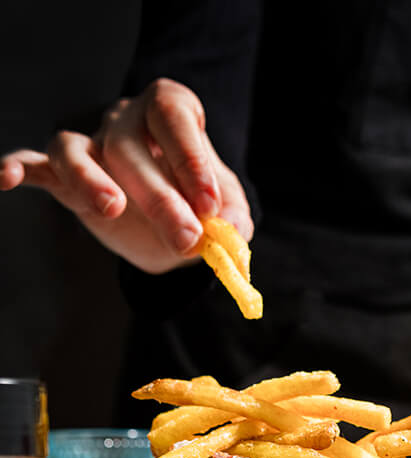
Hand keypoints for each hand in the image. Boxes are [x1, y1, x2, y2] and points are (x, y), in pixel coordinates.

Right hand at [0, 78, 252, 273]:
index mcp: (169, 113)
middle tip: (186, 237)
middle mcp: (125, 121)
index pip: (173, 117)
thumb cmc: (203, 208)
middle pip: (127, 146)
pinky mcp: (65, 178)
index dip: (191, 158)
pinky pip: (37, 164)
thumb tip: (229, 232)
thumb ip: (233, 220)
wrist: (178, 230)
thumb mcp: (229, 213)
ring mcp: (92, 146)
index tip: (211, 204)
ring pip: (72, 147)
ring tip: (111, 209)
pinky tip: (7, 178)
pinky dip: (19, 168)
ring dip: (89, 179)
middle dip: (159, 196)